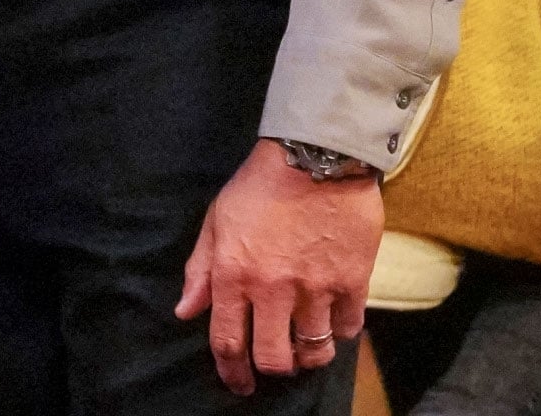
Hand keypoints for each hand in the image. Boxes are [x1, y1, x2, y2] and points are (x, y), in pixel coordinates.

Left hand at [175, 139, 380, 393]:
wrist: (313, 158)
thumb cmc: (258, 188)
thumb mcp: (216, 223)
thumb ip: (201, 271)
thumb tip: (187, 312)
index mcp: (234, 275)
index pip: (228, 341)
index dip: (232, 371)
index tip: (238, 383)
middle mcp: (274, 288)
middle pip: (274, 358)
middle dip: (271, 369)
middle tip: (273, 365)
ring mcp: (316, 287)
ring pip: (314, 350)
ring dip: (307, 356)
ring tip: (303, 348)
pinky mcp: (353, 281)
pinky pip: (347, 328)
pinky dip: (339, 332)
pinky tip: (331, 322)